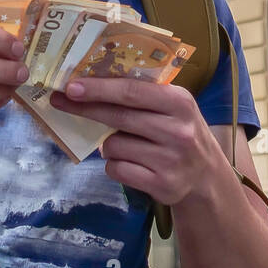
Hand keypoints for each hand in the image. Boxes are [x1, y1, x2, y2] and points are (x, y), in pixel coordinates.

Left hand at [47, 78, 221, 205]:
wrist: (206, 176)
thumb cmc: (180, 131)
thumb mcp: (174, 107)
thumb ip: (143, 94)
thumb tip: (91, 82)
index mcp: (180, 102)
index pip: (132, 91)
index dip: (99, 88)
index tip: (71, 85)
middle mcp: (177, 130)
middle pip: (119, 117)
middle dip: (86, 108)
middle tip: (61, 101)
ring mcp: (170, 160)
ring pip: (113, 146)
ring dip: (108, 145)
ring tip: (125, 144)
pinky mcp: (162, 184)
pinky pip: (117, 170)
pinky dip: (115, 165)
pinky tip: (130, 163)